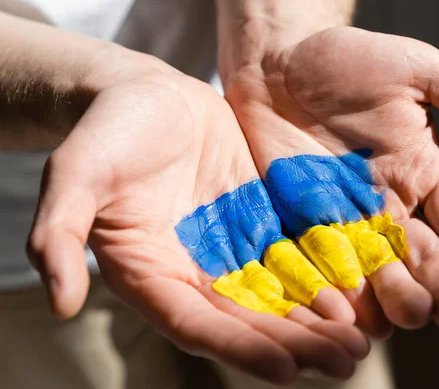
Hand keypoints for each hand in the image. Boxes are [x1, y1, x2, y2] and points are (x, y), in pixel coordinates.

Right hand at [25, 48, 367, 383]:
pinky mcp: (261, 216)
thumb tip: (58, 304)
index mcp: (152, 273)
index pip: (197, 324)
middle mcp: (196, 270)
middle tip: (346, 362)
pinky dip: (326, 273)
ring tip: (362, 340)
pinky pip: (297, 251)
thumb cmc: (108, 131)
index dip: (240, 348)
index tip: (287, 369)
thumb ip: (60, 233)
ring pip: (281, 292)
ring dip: (321, 319)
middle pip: (250, 319)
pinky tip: (362, 290)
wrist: (148, 94)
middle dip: (298, 343)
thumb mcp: (76, 174)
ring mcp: (233, 244)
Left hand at [224, 26, 438, 334]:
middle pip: (421, 259)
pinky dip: (335, 290)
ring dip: (393, 299)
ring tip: (408, 317)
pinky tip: (347, 313)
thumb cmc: (347, 61)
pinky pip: (321, 264)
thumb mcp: (415, 68)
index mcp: (422, 174)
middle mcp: (387, 206)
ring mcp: (343, 218)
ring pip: (375, 273)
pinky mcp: (300, 222)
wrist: (278, 67)